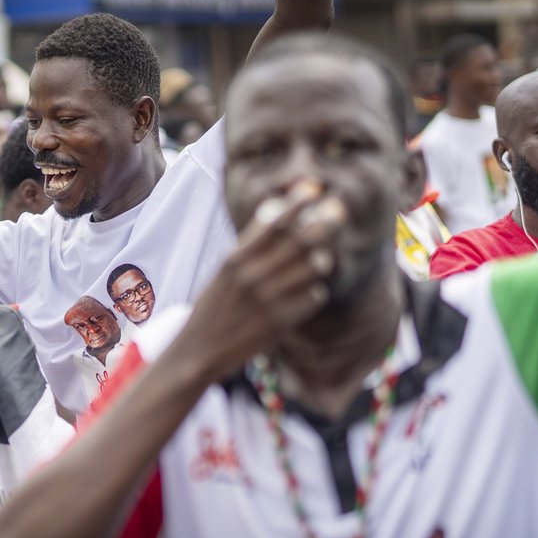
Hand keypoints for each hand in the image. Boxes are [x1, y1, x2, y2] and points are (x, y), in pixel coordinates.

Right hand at [178, 179, 340, 381]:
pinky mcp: (279, 323)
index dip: (297, 202)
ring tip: (322, 259)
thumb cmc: (215, 304)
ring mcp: (267, 300)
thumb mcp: (225, 269)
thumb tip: (278, 210)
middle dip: (323, 222)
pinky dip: (315, 291)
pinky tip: (310, 291)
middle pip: (299, 240)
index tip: (315, 187)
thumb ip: (250, 243)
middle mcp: (252, 275)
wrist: (199, 350)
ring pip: (312, 268)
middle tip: (339, 212)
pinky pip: (313, 297)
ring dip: (322, 259)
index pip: (273, 221)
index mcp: (235, 257)